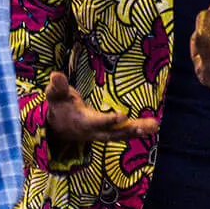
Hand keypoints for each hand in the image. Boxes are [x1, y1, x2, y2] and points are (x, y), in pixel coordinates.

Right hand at [43, 71, 157, 146]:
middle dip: (128, 130)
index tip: (123, 116)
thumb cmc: (59, 106)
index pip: (96, 122)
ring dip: (137, 131)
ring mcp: (101, 134)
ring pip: (121, 135)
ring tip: (154, 125)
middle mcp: (93, 132)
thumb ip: (57, 86)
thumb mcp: (55, 95)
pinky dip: (137, 131)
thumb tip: (55, 74)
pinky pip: (124, 133)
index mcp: (82, 122)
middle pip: (113, 133)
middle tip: (144, 127)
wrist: (57, 128)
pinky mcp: (107, 133)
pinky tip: (152, 126)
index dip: (109, 120)